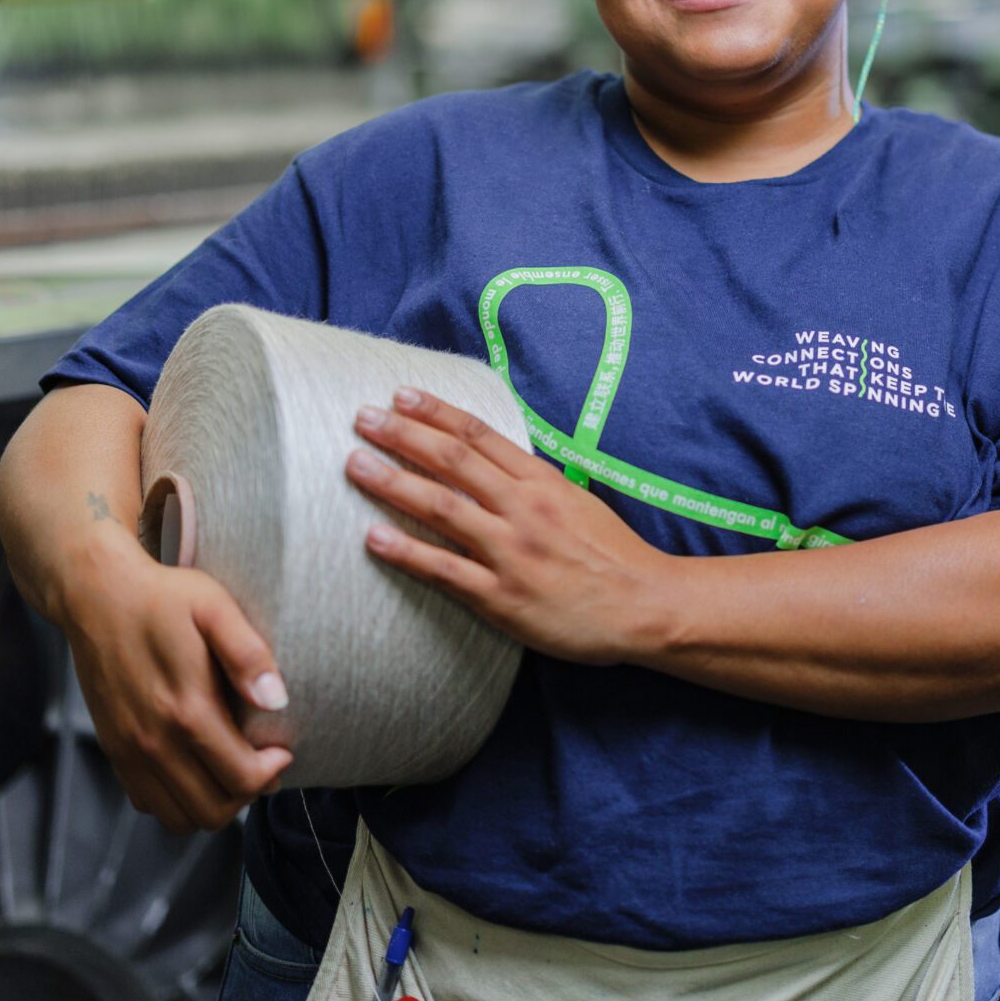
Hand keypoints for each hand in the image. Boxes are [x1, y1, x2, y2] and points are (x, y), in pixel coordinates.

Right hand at [58, 539, 294, 831]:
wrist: (95, 595)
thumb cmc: (161, 598)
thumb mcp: (214, 607)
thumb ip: (247, 654)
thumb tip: (276, 700)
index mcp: (186, 709)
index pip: (241, 778)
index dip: (272, 773)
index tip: (281, 749)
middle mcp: (153, 741)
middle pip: (212, 810)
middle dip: (246, 794)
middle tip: (260, 763)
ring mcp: (128, 750)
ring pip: (179, 818)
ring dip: (213, 803)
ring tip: (230, 769)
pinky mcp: (113, 750)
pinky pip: (147, 803)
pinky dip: (176, 801)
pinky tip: (194, 768)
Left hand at [347, 389, 673, 665]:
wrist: (644, 605)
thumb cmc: (612, 554)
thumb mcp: (576, 500)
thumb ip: (532, 481)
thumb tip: (490, 459)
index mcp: (542, 481)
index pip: (479, 436)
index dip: (435, 412)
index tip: (400, 395)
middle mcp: (523, 509)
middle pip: (453, 462)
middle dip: (403, 436)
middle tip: (361, 417)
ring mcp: (511, 553)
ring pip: (442, 508)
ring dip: (393, 483)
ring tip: (354, 464)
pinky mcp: (503, 597)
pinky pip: (445, 570)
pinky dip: (407, 552)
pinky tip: (373, 539)